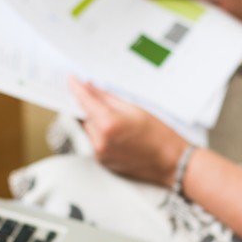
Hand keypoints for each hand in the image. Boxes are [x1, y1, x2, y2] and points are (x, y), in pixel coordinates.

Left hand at [70, 78, 187, 186]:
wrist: (171, 162)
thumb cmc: (159, 136)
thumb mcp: (135, 108)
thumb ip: (108, 98)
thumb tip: (91, 89)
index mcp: (108, 124)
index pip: (85, 101)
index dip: (76, 88)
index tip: (71, 79)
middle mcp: (100, 141)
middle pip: (86, 116)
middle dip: (93, 108)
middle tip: (109, 104)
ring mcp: (100, 154)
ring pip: (90, 129)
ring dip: (98, 123)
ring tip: (122, 124)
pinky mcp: (103, 162)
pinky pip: (95, 142)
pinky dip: (102, 136)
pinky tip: (121, 136)